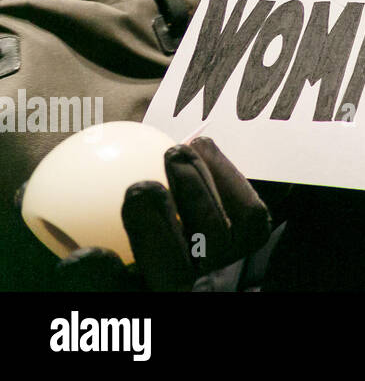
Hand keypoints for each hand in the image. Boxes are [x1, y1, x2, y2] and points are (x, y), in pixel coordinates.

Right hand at [53, 137, 270, 291]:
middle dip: (158, 229)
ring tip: (176, 152)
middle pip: (174, 271)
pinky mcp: (255, 243)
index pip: (114, 295)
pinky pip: (251, 214)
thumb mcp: (111, 253)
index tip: (81, 256)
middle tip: (139, 187)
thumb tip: (29, 193)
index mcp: (142, 299)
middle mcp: (186, 291)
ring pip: (221, 237)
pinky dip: (227, 177)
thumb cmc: (147, 248)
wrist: (209, 256)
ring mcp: (228, 271)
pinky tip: (201, 145)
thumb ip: (80, 238)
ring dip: (198, 190)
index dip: (99, 283)